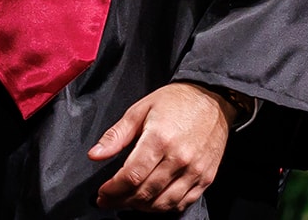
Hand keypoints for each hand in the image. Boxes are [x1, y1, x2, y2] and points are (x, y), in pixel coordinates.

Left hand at [89, 82, 235, 212]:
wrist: (212, 99)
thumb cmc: (175, 101)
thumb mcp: (140, 110)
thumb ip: (116, 135)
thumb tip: (95, 155)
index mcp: (159, 139)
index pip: (131, 176)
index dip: (113, 189)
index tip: (102, 193)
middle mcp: (178, 158)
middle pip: (145, 193)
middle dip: (122, 201)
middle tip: (109, 200)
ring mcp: (194, 170)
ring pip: (163, 203)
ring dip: (141, 208)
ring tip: (127, 202)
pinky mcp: (206, 178)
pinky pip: (182, 203)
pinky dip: (164, 208)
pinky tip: (151, 202)